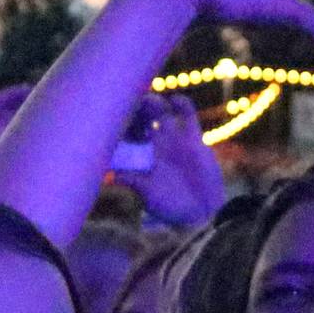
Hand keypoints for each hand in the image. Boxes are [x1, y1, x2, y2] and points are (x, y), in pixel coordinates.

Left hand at [118, 95, 224, 227]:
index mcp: (140, 157)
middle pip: (140, 119)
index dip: (121, 124)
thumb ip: (133, 181)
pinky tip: (176, 100)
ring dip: (155, 103)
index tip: (117, 116)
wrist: (203, 212)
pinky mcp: (193, 139)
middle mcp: (154, 146)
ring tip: (153, 102)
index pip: (126, 135)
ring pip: (161, 113)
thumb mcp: (149, 195)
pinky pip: (187, 116)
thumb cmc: (172, 207)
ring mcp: (173, 141)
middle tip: (135, 102)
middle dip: (136, 109)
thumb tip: (111, 175)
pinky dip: (182, 105)